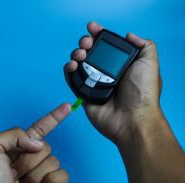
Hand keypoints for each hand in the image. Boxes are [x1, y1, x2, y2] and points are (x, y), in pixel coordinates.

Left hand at [0, 103, 70, 182]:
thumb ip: (14, 134)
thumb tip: (38, 144)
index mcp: (19, 147)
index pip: (41, 128)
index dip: (54, 117)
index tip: (68, 106)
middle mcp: (32, 158)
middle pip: (45, 146)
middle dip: (28, 160)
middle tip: (13, 173)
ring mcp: (43, 173)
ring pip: (53, 161)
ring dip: (35, 175)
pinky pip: (62, 176)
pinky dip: (49, 182)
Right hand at [64, 22, 161, 142]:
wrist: (132, 118)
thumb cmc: (142, 93)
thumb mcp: (150, 63)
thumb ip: (144, 45)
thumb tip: (130, 35)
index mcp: (120, 64)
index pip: (105, 45)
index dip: (98, 34)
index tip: (93, 28)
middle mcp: (105, 71)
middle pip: (89, 52)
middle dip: (85, 43)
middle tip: (87, 43)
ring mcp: (93, 82)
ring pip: (78, 63)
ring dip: (76, 54)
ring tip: (80, 55)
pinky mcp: (83, 92)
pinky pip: (71, 79)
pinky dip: (68, 69)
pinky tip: (72, 65)